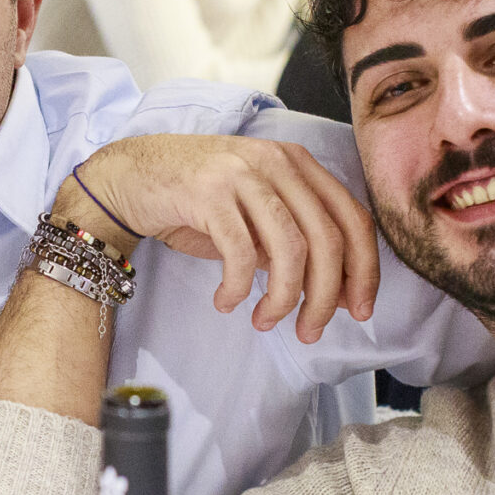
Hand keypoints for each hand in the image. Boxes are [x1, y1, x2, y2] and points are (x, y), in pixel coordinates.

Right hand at [58, 134, 379, 342]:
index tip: (358, 311)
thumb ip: (295, 247)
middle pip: (326, 238)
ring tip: (263, 322)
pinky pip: (240, 252)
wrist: (131, 176)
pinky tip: (226, 302)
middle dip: (323, 297)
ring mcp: (243, 173)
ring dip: (282, 299)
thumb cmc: (197, 203)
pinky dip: (238, 288)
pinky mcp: (208, 191)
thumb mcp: (256, 220)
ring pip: (290, 248)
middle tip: (309, 332)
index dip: (364, 270)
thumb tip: (339, 295)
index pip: (352, 218)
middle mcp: (277, 162)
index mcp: (299, 165)